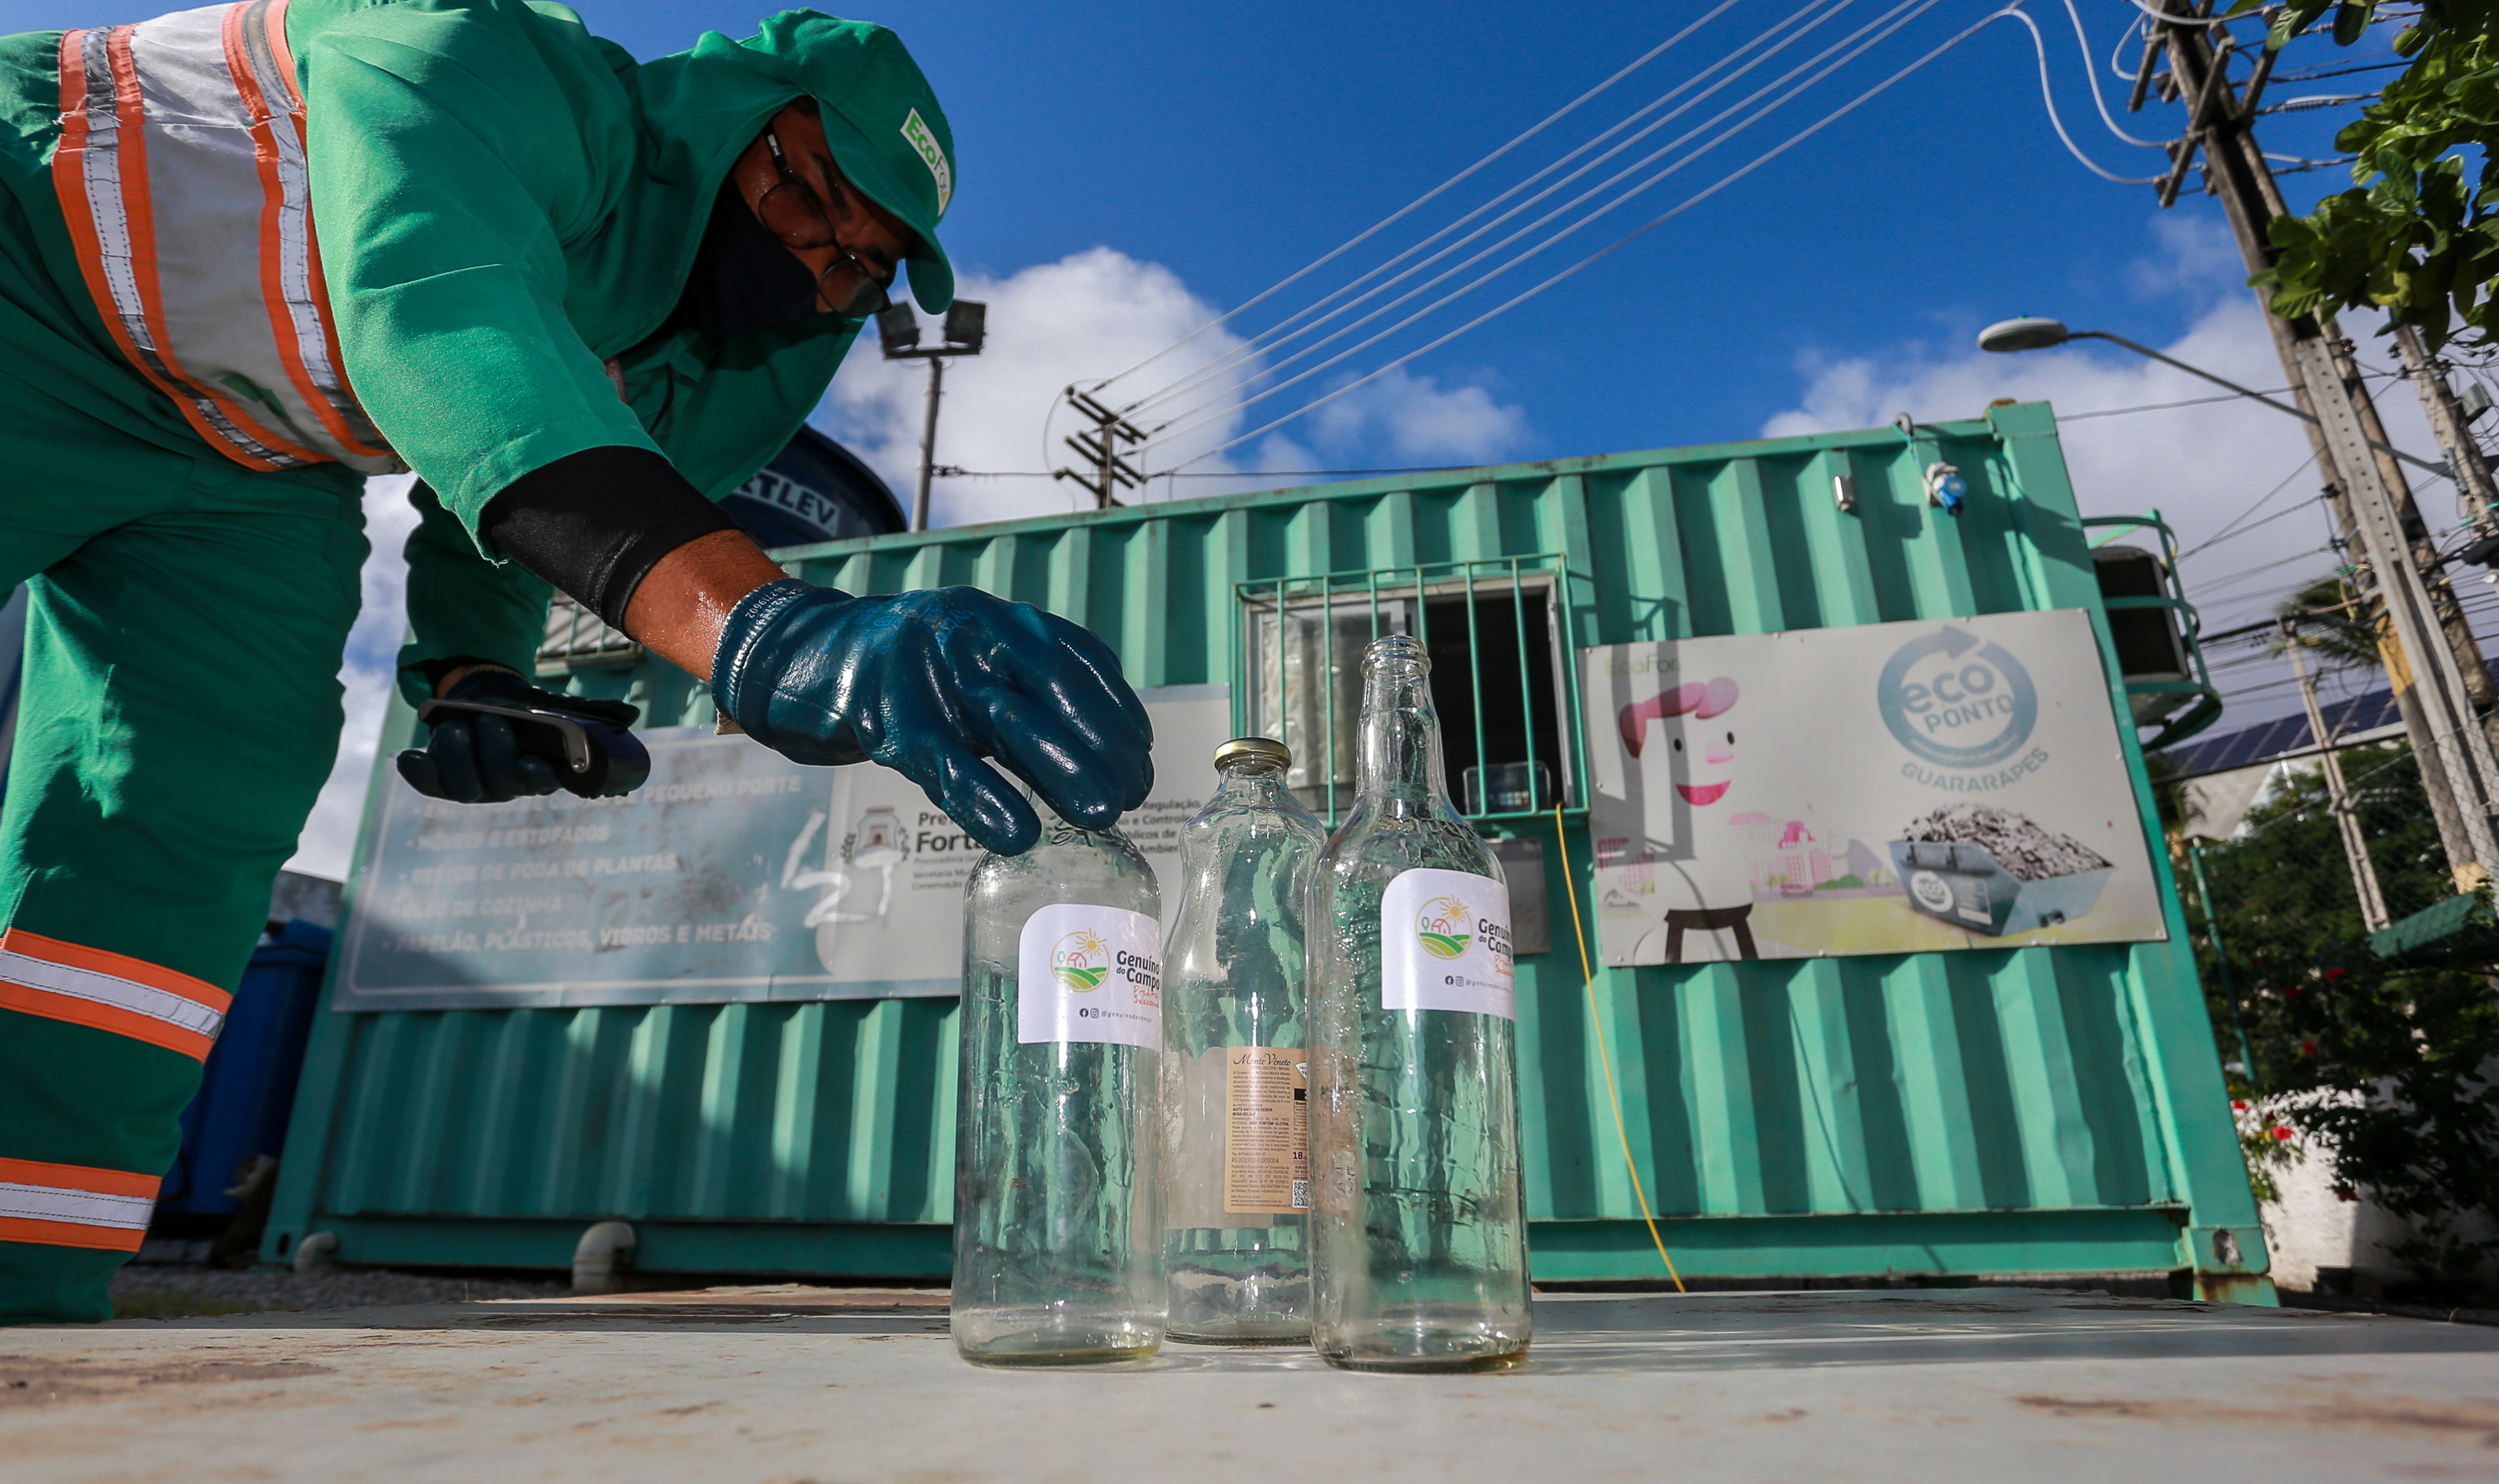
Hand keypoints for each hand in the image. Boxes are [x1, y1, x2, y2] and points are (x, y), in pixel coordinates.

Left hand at [398, 667, 644, 802]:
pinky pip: (429, 784)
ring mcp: (472, 784)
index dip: (535, 779)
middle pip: (499, 785)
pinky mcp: (441, 778)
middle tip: (491, 721)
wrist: (484, 700)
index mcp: (537, 772)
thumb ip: (591, 710)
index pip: (539, 784)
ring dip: (457, 755)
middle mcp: (505, 785)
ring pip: (462, 785)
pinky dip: (417, 773)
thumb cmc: (525, 710)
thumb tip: (631, 714)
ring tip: (458, 727)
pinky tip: (408, 757)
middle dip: (493, 754)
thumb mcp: (555, 706)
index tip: (535, 766)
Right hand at [713, 582, 1152, 854]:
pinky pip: (944, 762)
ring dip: (1059, 767)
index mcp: (1003, 622)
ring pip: (1006, 719)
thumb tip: (1111, 758)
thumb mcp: (979, 669)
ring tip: (1100, 813)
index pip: (1080, 661)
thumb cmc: (915, 673)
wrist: (812, 655)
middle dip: (1101, 742)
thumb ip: (1034, 698)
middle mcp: (974, 632)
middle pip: (1053, 686)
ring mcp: (930, 670)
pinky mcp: (888, 716)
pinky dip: (983, 799)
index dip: (1117, 712)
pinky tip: (1016, 834)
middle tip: (1135, 794)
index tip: (1143, 757)